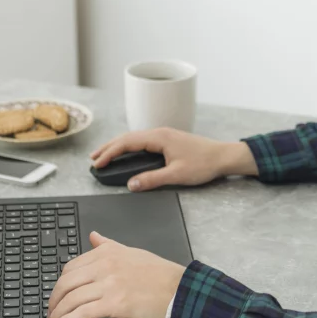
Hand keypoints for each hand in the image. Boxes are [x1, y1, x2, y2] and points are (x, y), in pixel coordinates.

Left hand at [45, 231, 184, 317]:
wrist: (180, 291)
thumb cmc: (160, 275)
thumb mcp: (132, 252)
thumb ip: (108, 245)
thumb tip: (93, 236)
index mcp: (108, 252)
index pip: (72, 267)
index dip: (61, 283)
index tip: (59, 293)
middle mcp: (106, 265)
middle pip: (66, 282)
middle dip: (54, 299)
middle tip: (52, 309)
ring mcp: (109, 284)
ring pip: (71, 299)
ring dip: (57, 313)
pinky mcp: (113, 304)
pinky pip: (81, 313)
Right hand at [90, 127, 257, 190]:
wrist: (224, 156)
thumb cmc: (204, 163)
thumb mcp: (177, 175)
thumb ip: (152, 179)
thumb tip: (131, 184)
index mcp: (160, 137)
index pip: (127, 142)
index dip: (110, 153)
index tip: (97, 163)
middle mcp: (160, 133)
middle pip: (128, 138)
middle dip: (109, 147)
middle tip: (93, 158)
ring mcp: (165, 135)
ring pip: (135, 138)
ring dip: (118, 146)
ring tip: (104, 155)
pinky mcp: (169, 140)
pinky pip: (143, 141)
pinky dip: (130, 147)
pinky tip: (127, 153)